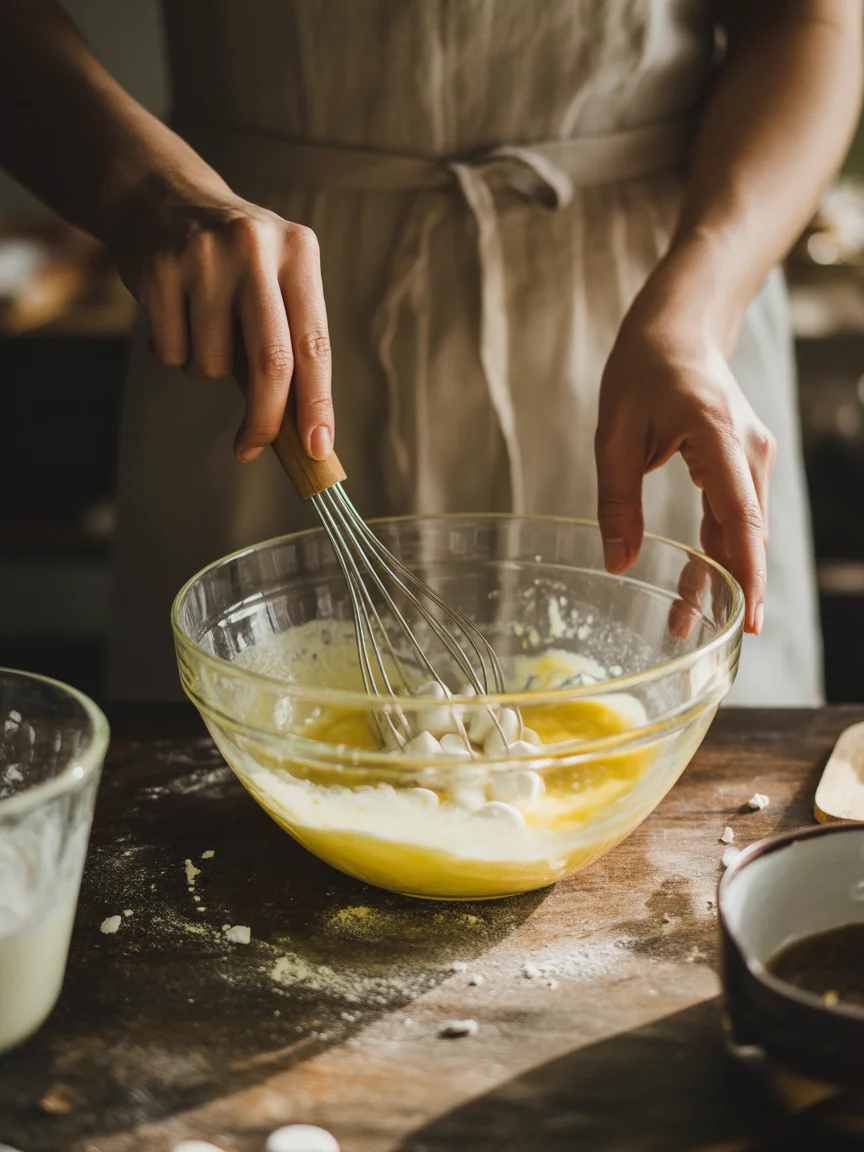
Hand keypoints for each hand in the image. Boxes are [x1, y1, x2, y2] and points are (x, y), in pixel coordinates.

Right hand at [111, 171, 332, 462]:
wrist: (160, 198)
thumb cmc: (233, 264)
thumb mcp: (274, 281)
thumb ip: (288, 345)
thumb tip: (298, 434)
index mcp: (298, 253)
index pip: (314, 344)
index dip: (317, 404)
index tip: (318, 450)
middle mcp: (255, 249)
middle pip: (270, 363)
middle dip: (265, 418)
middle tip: (253, 446)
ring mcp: (203, 257)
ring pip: (213, 365)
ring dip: (208, 369)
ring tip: (203, 326)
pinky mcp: (157, 270)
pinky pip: (171, 353)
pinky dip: (174, 353)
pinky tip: (175, 315)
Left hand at [595, 282, 774, 635]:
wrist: (678, 328)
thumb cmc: (642, 371)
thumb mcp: (613, 433)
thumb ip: (617, 499)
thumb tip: (618, 562)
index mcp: (717, 435)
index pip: (741, 514)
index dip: (747, 570)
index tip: (750, 618)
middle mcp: (748, 449)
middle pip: (747, 532)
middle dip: (732, 588)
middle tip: (710, 642)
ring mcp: (751, 456)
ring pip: (741, 529)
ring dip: (720, 575)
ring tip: (686, 624)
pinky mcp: (743, 463)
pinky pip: (734, 516)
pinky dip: (718, 551)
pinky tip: (696, 586)